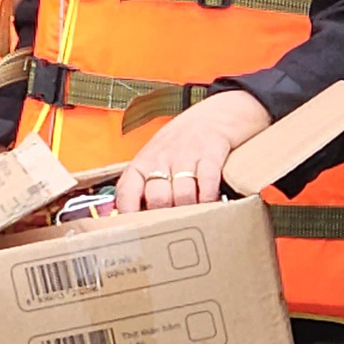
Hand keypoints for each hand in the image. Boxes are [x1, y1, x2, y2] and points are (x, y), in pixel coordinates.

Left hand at [114, 90, 271, 213]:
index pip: (126, 190)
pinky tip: (212, 203)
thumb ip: (143, 183)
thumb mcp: (156, 157)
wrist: (216, 114)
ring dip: (191, 211)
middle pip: (157, 198)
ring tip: (195, 216)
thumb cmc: (181, 141)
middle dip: (165, 216)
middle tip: (174, 225)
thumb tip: (129, 215)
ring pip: (183, 195)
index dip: (128, 212)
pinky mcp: (211, 154)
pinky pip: (208, 183)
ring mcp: (186, 155)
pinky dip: (210, 198)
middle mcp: (162, 158)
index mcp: (143, 161)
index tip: (133, 229)